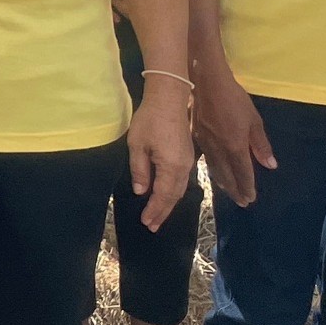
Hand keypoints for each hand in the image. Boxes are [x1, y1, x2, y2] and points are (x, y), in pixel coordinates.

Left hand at [127, 79, 194, 230]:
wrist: (169, 99)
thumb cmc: (150, 120)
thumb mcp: (137, 144)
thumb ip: (140, 169)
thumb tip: (141, 192)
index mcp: (172, 167)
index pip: (163, 195)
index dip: (155, 210)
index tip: (147, 223)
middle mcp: (184, 168)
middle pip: (174, 196)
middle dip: (163, 211)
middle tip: (152, 225)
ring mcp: (188, 162)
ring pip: (179, 189)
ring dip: (168, 203)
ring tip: (157, 215)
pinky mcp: (187, 155)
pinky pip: (181, 180)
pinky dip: (173, 192)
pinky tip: (166, 194)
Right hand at [193, 64, 274, 208]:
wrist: (205, 81)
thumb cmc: (234, 98)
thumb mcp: (254, 120)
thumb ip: (261, 144)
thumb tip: (270, 165)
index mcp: (234, 145)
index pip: (243, 173)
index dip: (247, 187)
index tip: (251, 199)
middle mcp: (218, 148)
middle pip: (227, 175)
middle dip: (235, 189)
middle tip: (242, 202)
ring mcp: (204, 142)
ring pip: (214, 168)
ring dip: (223, 182)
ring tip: (228, 191)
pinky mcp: (195, 135)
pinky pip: (205, 157)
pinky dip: (211, 168)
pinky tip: (212, 170)